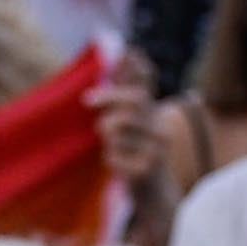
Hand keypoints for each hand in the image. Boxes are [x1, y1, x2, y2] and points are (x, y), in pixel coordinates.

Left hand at [90, 57, 172, 189]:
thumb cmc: (136, 154)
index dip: (137, 68)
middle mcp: (159, 128)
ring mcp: (156, 150)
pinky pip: (115, 157)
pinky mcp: (146, 171)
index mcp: (153, 115)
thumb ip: (122, 100)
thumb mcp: (131, 126)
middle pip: (135, 100)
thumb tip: (114, 66)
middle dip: (110, 96)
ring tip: (109, 138)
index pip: (147, 85)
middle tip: (87, 100)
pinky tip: (115, 163)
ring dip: (109, 132)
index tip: (128, 51)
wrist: (155, 194)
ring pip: (121, 129)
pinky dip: (111, 159)